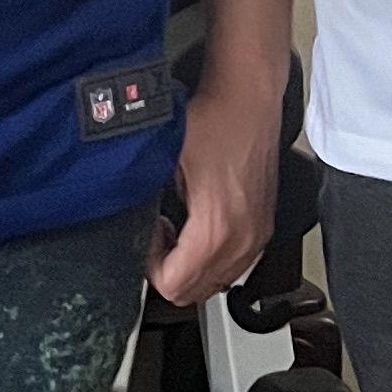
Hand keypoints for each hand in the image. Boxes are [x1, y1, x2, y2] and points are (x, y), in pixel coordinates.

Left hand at [148, 69, 281, 308]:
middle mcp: (243, 239)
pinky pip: (235, 266)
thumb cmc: (214, 118)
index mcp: (216, 228)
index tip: (148, 237)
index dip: (150, 267)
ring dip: (191, 267)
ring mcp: (258, 235)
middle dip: (169, 271)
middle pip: (195, 293)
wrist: (250, 97)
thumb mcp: (165, 161)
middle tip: (159, 236)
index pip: (174, 285)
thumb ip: (145, 202)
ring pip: (217, 284)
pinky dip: (213, 259)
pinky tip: (200, 227)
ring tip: (178, 232)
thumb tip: (127, 226)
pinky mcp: (264, 226)